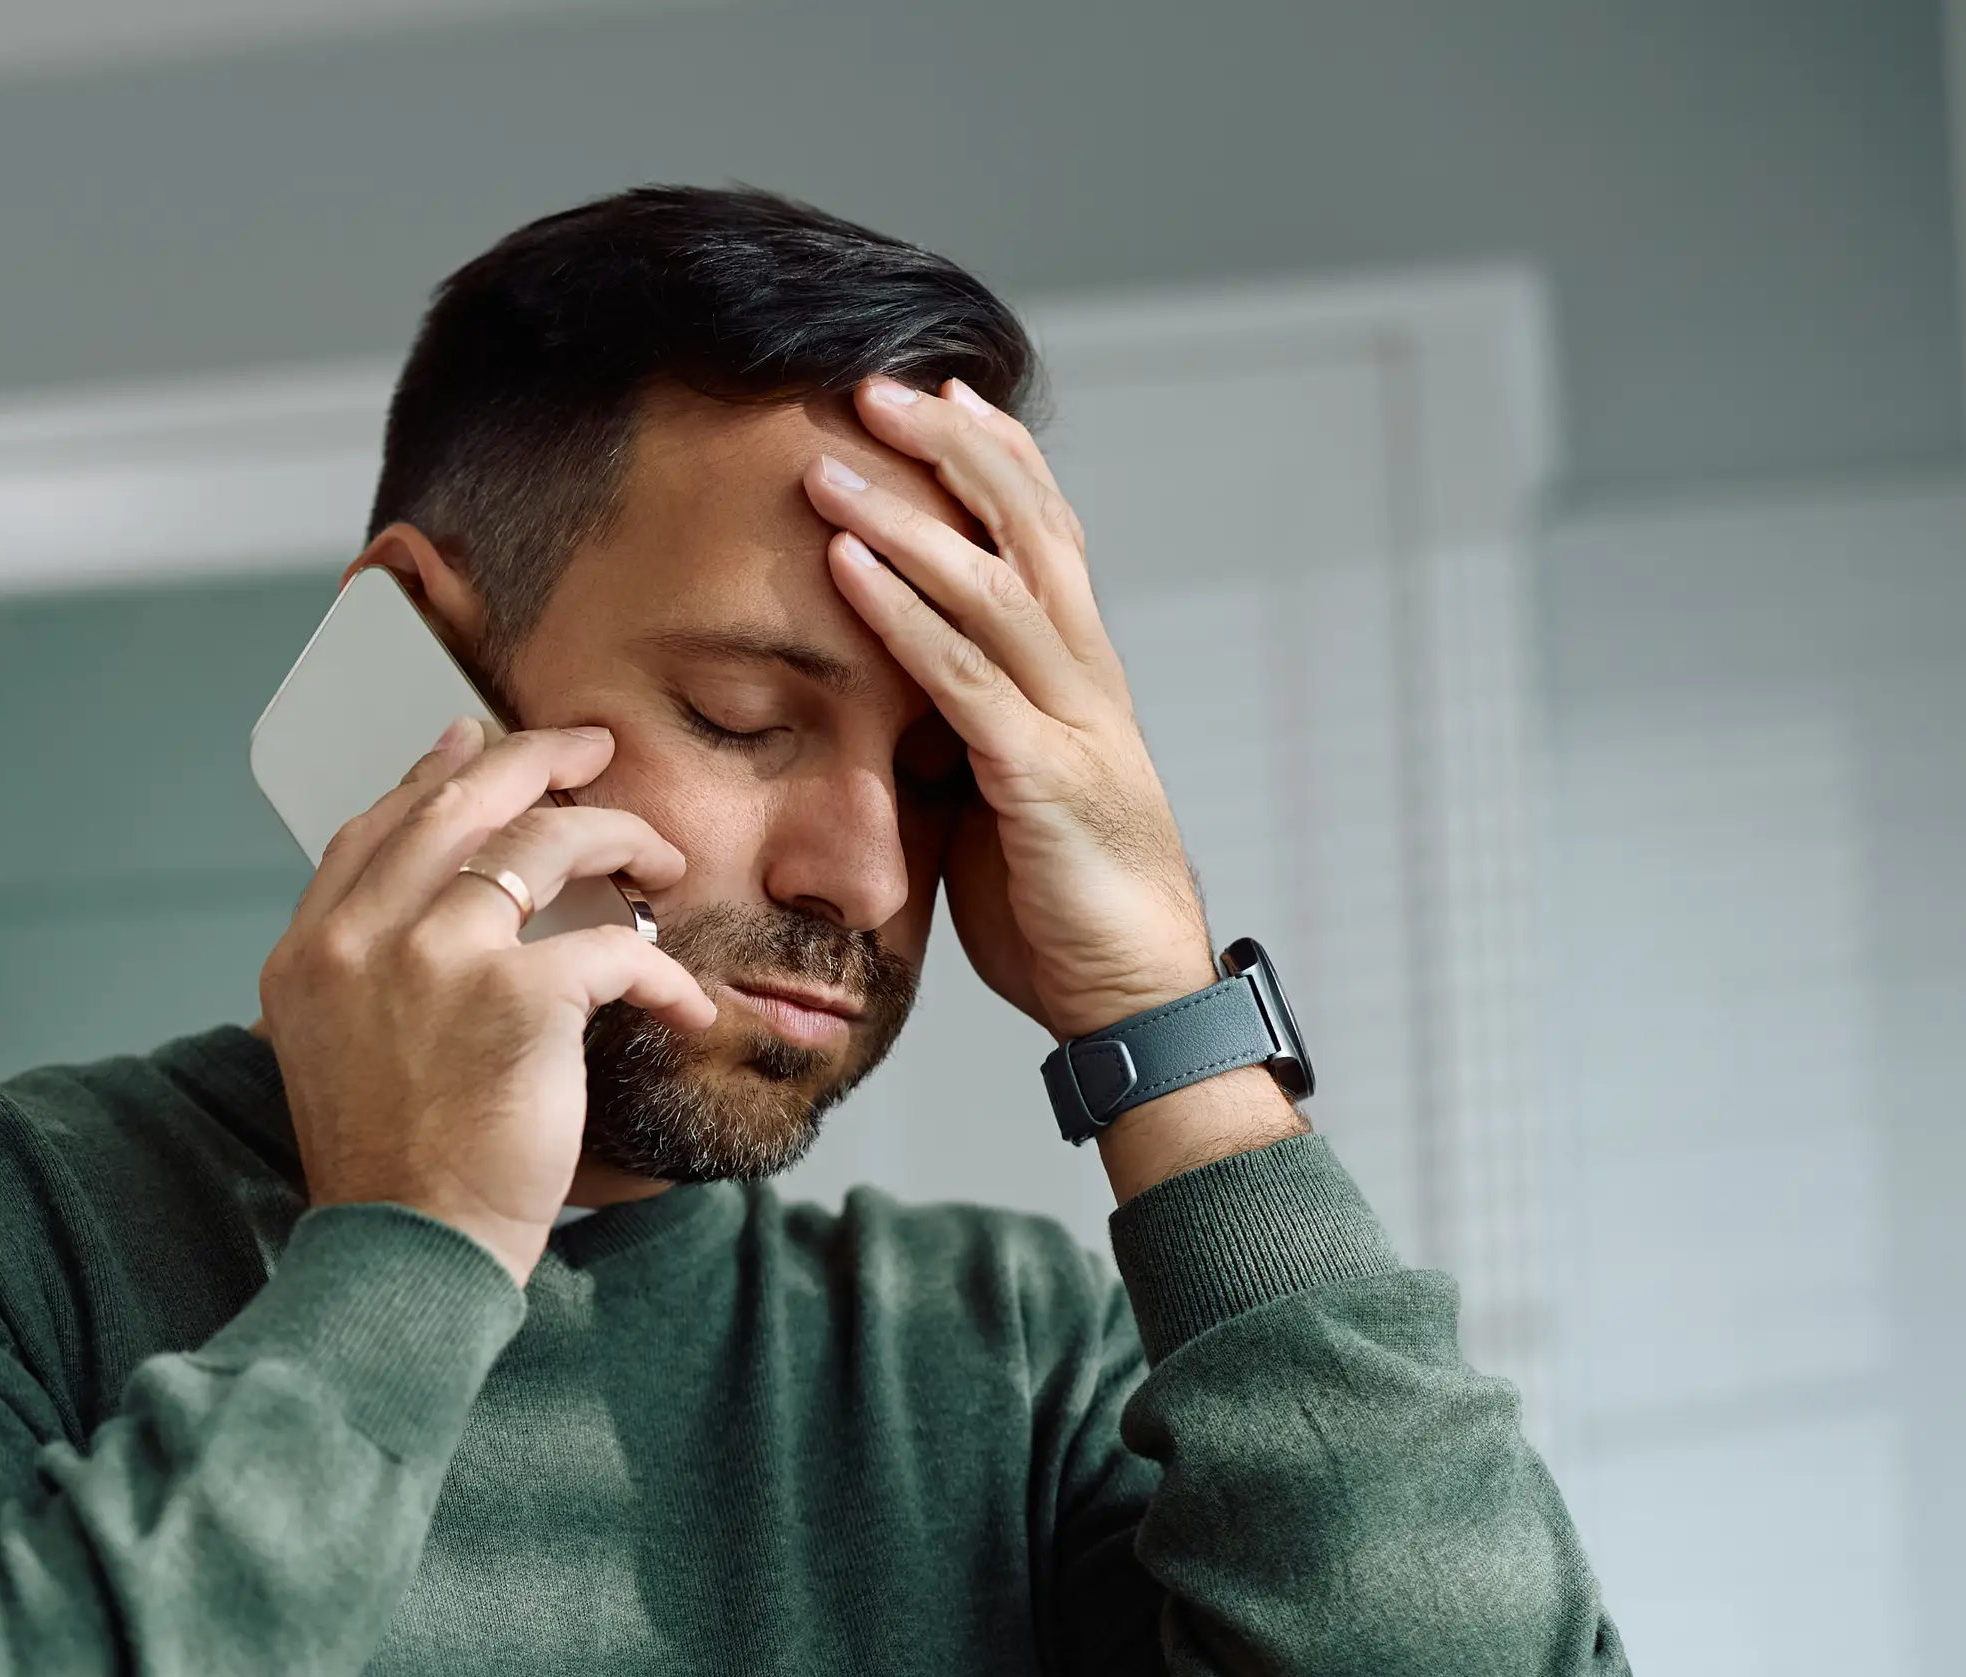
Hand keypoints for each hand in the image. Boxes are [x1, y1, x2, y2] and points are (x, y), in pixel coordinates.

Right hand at [257, 719, 711, 1285]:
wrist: (407, 1250)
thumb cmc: (388, 1171)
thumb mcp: (337, 1051)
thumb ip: (367, 971)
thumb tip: (432, 903)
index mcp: (309, 951)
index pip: (376, 827)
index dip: (435, 775)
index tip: (480, 743)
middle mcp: (361, 938)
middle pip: (461, 804)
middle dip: (539, 758)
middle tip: (595, 749)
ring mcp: (437, 959)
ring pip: (547, 843)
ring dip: (620, 839)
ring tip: (661, 861)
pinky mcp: (520, 998)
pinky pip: (617, 950)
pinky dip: (665, 975)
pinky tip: (686, 1004)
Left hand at [809, 375, 1305, 1196]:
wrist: (1135, 1000)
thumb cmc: (1064, 910)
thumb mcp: (1004, 803)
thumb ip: (969, 739)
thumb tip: (906, 705)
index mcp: (1082, 681)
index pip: (1047, 539)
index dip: (998, 462)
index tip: (942, 395)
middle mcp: (1087, 680)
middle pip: (1026, 529)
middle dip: (952, 451)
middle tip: (874, 386)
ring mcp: (1071, 724)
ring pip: (990, 586)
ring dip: (904, 516)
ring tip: (831, 461)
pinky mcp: (1040, 780)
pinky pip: (962, 678)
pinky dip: (902, 615)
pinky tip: (848, 567)